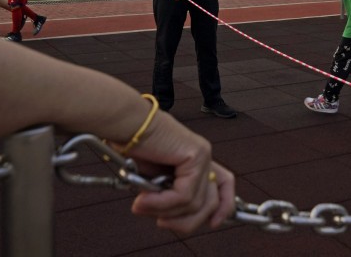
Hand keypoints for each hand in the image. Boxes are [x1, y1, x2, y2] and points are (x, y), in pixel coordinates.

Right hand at [125, 112, 235, 232]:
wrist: (126, 125)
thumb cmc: (135, 149)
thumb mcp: (155, 181)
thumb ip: (170, 197)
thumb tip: (172, 221)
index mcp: (197, 161)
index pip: (224, 184)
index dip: (224, 207)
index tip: (213, 225)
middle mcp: (204, 157)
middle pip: (211, 203)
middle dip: (186, 221)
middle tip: (160, 222)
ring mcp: (202, 155)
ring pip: (195, 203)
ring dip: (166, 212)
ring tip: (142, 206)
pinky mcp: (195, 156)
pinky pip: (184, 195)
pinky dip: (162, 203)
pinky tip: (143, 199)